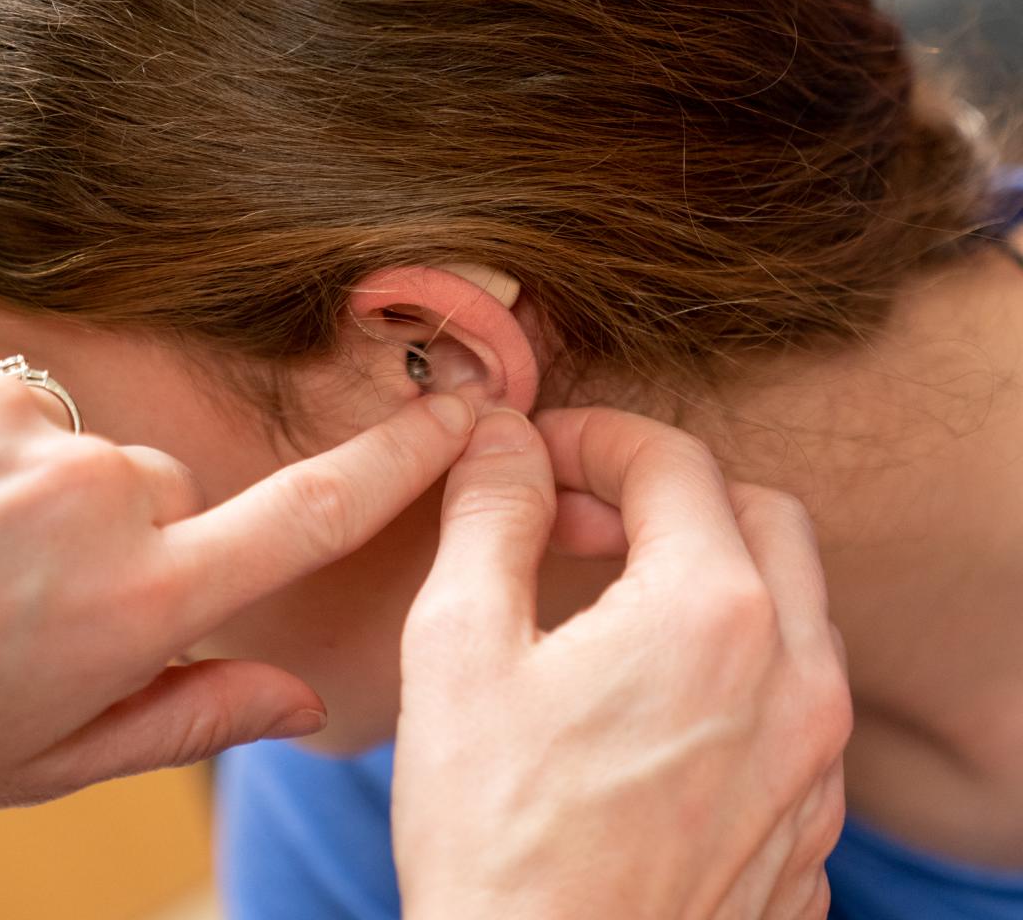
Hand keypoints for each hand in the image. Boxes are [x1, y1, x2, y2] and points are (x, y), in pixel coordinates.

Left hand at [0, 318, 478, 821]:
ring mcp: (0, 412)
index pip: (310, 514)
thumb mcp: (46, 761)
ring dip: (17, 475)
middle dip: (109, 528)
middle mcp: (91, 494)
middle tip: (6, 585)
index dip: (399, 459)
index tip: (461, 412)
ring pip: (61, 429)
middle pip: (157, 480)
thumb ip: (188, 713)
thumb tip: (301, 691)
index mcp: (138, 601)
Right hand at [393, 407, 850, 919]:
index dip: (594, 437)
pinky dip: (735, 666)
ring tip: (611, 608)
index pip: (674, 461)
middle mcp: (794, 677)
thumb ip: (490, 517)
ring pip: (794, 611)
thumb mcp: (458, 648)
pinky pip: (795, 704)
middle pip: (761, 516)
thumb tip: (503, 437)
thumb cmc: (492, 834)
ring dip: (711, 575)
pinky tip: (649, 706)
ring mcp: (813, 761)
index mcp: (711, 614)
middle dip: (670, 493)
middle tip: (580, 521)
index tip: (536, 458)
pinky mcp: (806, 827)